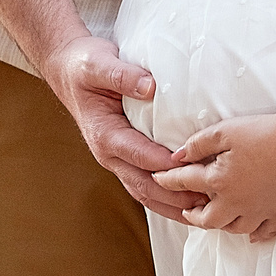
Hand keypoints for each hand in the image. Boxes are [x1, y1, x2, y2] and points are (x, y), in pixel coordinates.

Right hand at [42, 35, 199, 220]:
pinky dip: (167, 199)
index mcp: (105, 133)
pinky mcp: (125, 159)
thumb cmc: (84, 66)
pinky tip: (189, 203)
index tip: (192, 167)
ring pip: (145, 193)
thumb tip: (150, 87)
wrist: (68, 70)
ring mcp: (117, 160)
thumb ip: (123, 75)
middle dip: (175, 196)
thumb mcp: (99, 63)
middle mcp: (109, 153)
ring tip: (204, 212)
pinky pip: (145, 185)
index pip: (139, 155)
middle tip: (207, 201)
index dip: (165, 164)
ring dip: (173, 206)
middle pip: (144, 185)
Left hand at [152, 112, 275, 238]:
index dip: (168, 180)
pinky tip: (251, 234)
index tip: (159, 178)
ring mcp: (258, 211)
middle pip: (207, 219)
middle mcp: (235, 203)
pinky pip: (264, 232)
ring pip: (234, 228)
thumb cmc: (263, 132)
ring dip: (221, 224)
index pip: (185, 182)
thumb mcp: (224, 131)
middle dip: (193, 215)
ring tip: (215, 217)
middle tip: (187, 209)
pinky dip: (255, 235)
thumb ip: (197, 145)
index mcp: (219, 181)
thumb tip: (176, 157)